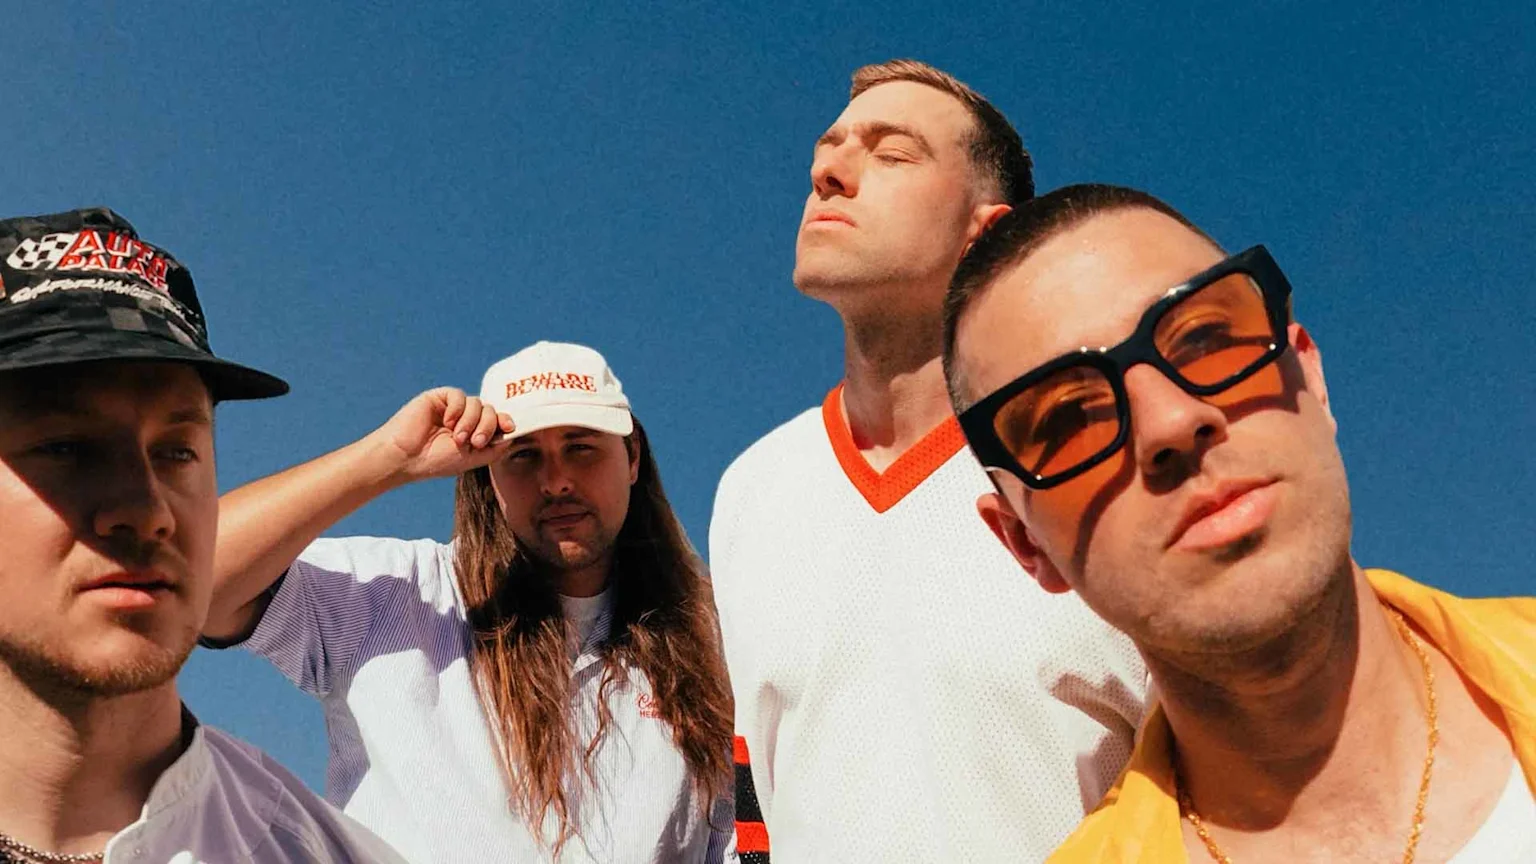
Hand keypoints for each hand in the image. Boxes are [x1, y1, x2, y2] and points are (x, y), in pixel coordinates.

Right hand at [371, 387, 515, 480]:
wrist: (406, 457)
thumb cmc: (435, 461)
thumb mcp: (472, 458)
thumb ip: (495, 447)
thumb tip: (512, 433)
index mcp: (474, 433)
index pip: (497, 421)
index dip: (506, 421)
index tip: (509, 428)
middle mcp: (465, 419)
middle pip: (490, 411)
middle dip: (487, 426)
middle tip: (475, 442)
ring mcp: (452, 408)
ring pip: (477, 403)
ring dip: (471, 421)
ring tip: (457, 437)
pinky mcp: (438, 398)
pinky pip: (458, 395)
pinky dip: (457, 409)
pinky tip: (447, 422)